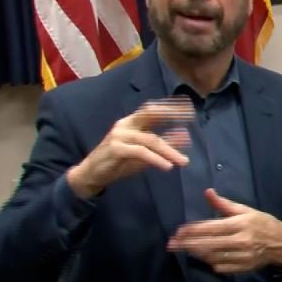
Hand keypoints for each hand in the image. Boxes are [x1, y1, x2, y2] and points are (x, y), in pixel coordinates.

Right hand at [66, 98, 194, 198]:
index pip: (153, 110)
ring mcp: (119, 135)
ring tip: (183, 161)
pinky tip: (167, 166)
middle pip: (150, 113)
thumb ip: (163, 144)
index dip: (170, 107)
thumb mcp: (144, 154)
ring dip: (169, 150)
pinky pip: (140, 152)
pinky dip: (156, 159)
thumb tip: (185, 135)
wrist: (91, 174)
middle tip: (189, 117)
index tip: (189, 108)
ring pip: (150, 140)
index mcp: (132, 122)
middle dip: (170, 113)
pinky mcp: (115, 148)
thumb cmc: (119, 162)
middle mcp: (125, 125)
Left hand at [167, 189, 281, 273]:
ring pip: (211, 256)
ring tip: (182, 249)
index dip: (193, 230)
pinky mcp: (242, 268)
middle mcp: (240, 241)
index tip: (178, 231)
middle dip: (187, 244)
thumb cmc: (262, 223)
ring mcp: (241, 257)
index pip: (211, 228)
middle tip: (171, 244)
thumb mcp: (246, 210)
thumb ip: (224, 204)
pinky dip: (208, 262)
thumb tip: (207, 192)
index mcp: (241, 224)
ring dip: (195, 253)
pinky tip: (200, 257)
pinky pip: (220, 266)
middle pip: (207, 244)